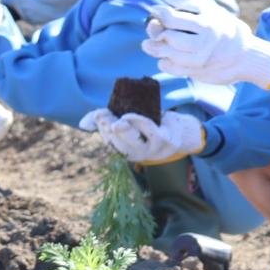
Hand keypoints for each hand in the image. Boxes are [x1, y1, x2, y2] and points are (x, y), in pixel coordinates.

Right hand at [77, 108, 206, 164]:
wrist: (185, 133)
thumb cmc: (155, 125)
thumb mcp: (133, 123)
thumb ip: (109, 120)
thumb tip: (84, 124)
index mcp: (128, 150)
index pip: (109, 140)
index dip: (101, 127)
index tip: (99, 115)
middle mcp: (139, 154)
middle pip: (118, 142)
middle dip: (108, 128)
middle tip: (104, 116)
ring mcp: (152, 150)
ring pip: (132, 140)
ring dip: (123, 128)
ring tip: (119, 119)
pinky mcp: (165, 141)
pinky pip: (149, 130)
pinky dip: (139, 122)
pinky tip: (132, 116)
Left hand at [143, 0, 269, 87]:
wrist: (245, 57)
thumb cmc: (223, 29)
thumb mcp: (211, 10)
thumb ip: (187, 1)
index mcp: (207, 24)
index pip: (172, 18)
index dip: (159, 13)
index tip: (156, 10)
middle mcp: (204, 43)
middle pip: (169, 37)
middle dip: (156, 31)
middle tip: (152, 26)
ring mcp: (200, 59)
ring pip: (168, 54)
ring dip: (155, 48)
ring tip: (149, 44)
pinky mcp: (197, 72)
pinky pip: (172, 68)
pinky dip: (164, 62)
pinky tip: (165, 57)